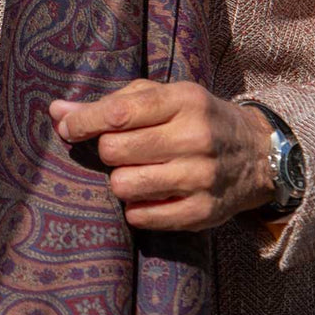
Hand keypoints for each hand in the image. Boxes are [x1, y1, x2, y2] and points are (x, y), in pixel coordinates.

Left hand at [48, 80, 275, 231]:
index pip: (119, 113)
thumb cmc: (195, 118)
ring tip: (138, 171)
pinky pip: (142, 216)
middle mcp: (195, 138)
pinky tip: (151, 193)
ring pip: (124, 186)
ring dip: (120, 180)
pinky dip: (136, 208)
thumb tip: (57, 113)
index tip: (67, 128)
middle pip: (115, 151)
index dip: (84, 122)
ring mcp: (201, 177)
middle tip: (122, 150)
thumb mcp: (163, 97)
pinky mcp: (203, 212)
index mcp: (183, 100)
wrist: (257, 154)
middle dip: (108, 151)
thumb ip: (111, 103)